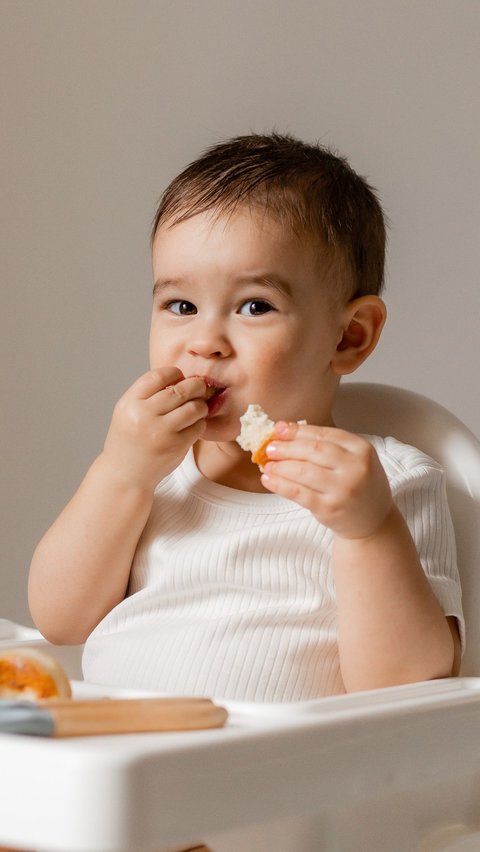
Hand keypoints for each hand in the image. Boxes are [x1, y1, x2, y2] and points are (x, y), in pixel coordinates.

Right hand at [102, 367, 207, 490]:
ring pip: (194, 407)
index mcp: (129, 403)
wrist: (125, 476)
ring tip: (197, 408)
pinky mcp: (175, 446)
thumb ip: (149, 394)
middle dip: (195, 386)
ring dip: (201, 406)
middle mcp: (143, 416)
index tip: (180, 377)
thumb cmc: (130, 441)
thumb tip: (181, 378)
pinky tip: (192, 426)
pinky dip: (199, 424)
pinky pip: (198, 427)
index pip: (158, 376)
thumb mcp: (128, 412)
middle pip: (180, 390)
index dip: (174, 373)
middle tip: (199, 389)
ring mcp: (161, 432)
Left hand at [260, 422, 393, 539]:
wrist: (373, 522)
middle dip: (287, 447)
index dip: (298, 431)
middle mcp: (355, 468)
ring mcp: (343, 489)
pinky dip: (279, 485)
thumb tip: (285, 430)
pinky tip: (268, 479)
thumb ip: (327, 446)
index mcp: (362, 449)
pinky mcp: (329, 508)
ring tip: (267, 464)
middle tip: (270, 448)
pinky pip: (298, 493)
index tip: (278, 429)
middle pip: (312, 451)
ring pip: (303, 471)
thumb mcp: (354, 460)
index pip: (324, 434)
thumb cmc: (358, 486)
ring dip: (280, 466)